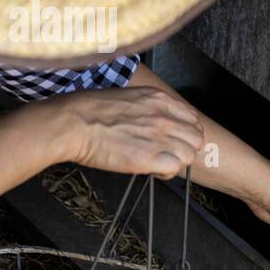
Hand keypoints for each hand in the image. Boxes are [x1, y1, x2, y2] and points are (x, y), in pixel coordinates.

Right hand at [50, 86, 204, 179]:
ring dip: (176, 161)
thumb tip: (150, 121)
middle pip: (196, 138)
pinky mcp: (151, 157)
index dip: (184, 132)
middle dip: (184, 148)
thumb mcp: (126, 97)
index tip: (173, 139)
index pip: (192, 118)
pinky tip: (151, 169)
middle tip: (166, 154)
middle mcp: (164, 116)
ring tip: (157, 163)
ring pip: (189, 155)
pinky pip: (175, 169)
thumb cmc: (90, 110)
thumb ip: (146, 108)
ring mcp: (159, 136)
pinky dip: (166, 172)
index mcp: (158, 99)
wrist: (74, 123)